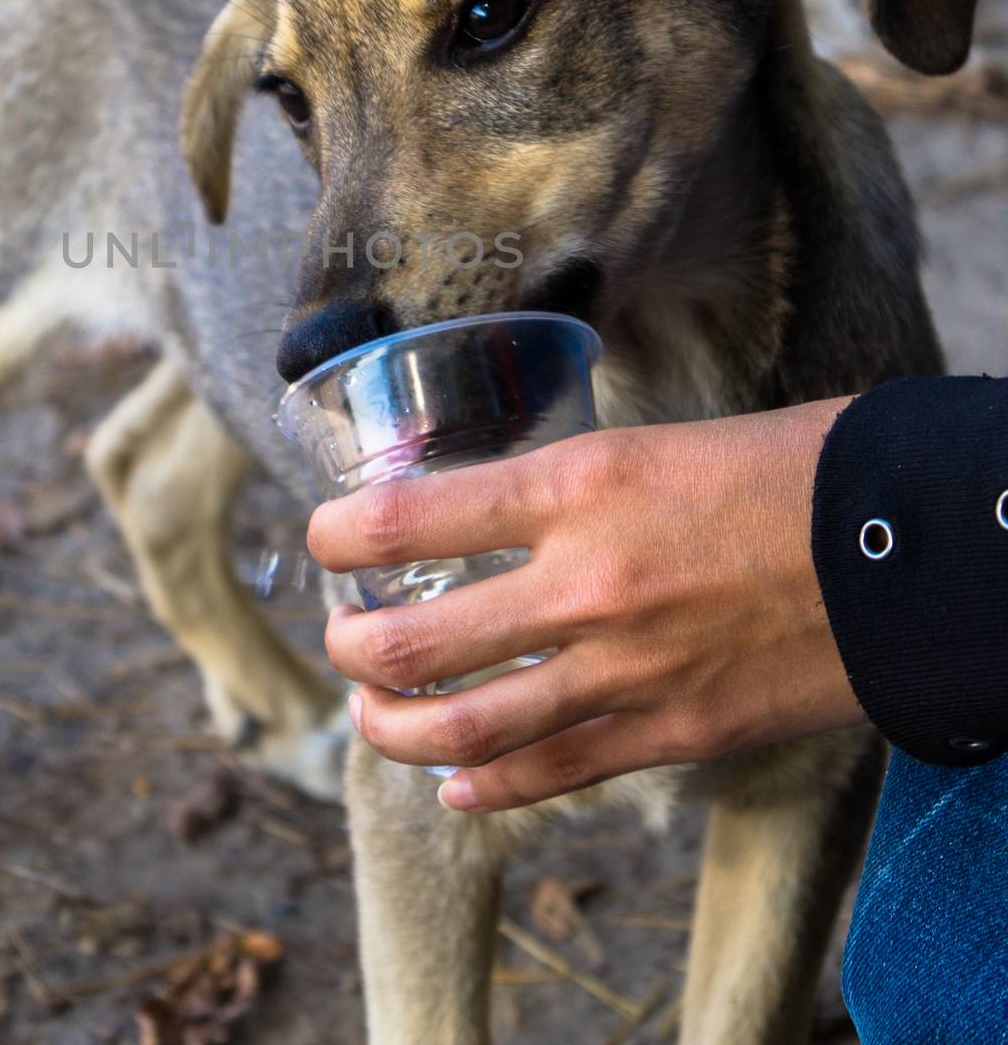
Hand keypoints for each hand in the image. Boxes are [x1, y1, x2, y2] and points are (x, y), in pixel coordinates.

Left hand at [307, 399, 867, 812]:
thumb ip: (558, 489)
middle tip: (341, 635)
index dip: (335, 534)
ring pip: (463, 729)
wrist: (908, 545)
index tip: (322, 539)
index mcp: (577, 486)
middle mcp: (584, 583)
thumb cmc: (784, 470)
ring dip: (392, 729)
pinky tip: (456, 785)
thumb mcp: (647, 445)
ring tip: (371, 712)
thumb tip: (477, 511)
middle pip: (411, 642)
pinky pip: (551, 776)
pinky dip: (485, 786)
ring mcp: (624, 671)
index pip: (404, 519)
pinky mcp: (670, 734)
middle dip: (350, 646)